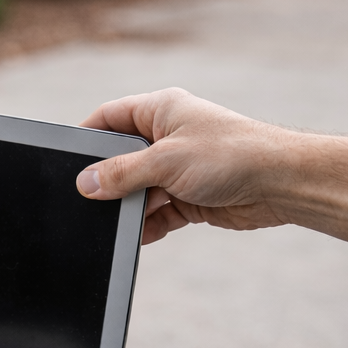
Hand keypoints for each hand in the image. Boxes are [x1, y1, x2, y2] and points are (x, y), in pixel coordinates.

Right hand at [76, 88, 347, 243]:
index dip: (86, 138)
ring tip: (121, 224)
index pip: (109, 118)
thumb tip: (85, 184)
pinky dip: (149, 226)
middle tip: (92, 203)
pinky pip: (157, 215)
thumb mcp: (165, 161)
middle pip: (120, 160)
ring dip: (131, 209)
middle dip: (109, 184)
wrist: (280, 184)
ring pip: (138, 192)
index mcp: (160, 111)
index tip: (67, 164)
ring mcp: (178, 170)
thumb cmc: (232, 155)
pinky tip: (141, 237)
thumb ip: (121, 174)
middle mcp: (167, 137)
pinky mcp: (190, 198)